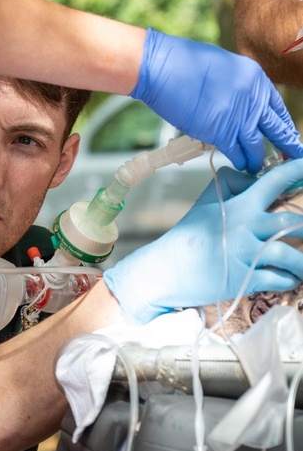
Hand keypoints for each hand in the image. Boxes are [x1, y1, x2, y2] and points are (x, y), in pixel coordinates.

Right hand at [105, 158, 302, 323]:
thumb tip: (255, 179)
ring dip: (302, 263)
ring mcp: (245, 253)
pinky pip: (280, 279)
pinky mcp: (244, 279)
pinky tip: (289, 279)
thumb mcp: (205, 205)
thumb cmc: (186, 238)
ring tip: (302, 266)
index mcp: (238, 206)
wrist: (162, 270)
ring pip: (291, 256)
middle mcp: (245, 226)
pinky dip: (289, 280)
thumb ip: (230, 188)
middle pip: (292, 222)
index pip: (274, 181)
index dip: (297, 170)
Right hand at [131, 28, 302, 172]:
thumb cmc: (181, 63)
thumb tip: (236, 102)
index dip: (283, 124)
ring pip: (257, 144)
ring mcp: (237, 115)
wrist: (162, 68)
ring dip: (258, 158)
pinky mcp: (219, 131)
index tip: (288, 134)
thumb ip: (235, 86)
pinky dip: (240, 160)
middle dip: (287, 144)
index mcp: (254, 77)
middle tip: (295, 155)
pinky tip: (242, 165)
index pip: (276, 107)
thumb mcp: (222, 68)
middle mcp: (251, 97)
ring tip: (259, 166)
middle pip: (276, 127)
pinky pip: (236, 151)